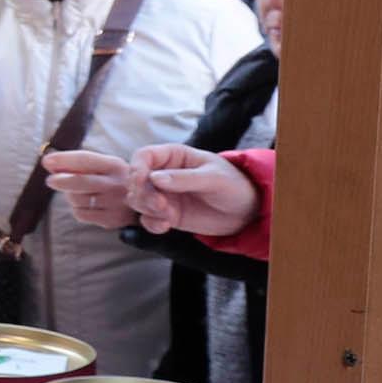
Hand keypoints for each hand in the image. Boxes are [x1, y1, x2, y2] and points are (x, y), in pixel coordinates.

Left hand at [42, 149, 138, 230]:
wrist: (144, 202)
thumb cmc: (113, 180)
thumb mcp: (103, 166)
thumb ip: (78, 164)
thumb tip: (49, 162)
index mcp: (115, 165)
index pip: (86, 160)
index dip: (64, 160)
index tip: (46, 161)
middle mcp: (117, 184)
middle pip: (81, 182)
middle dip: (61, 180)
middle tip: (50, 180)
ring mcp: (115, 203)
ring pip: (78, 199)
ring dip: (70, 196)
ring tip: (80, 193)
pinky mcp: (111, 219)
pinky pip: (81, 214)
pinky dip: (77, 209)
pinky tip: (87, 204)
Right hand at [131, 144, 263, 238]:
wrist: (246, 211)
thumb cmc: (233, 185)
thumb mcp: (213, 178)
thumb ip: (184, 178)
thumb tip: (155, 178)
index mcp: (174, 156)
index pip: (144, 156)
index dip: (137, 168)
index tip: (142, 181)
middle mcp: (164, 174)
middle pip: (135, 180)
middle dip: (143, 194)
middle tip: (160, 205)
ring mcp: (164, 195)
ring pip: (138, 200)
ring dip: (146, 209)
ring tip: (167, 217)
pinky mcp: (167, 214)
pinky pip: (148, 219)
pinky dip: (151, 224)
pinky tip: (165, 226)